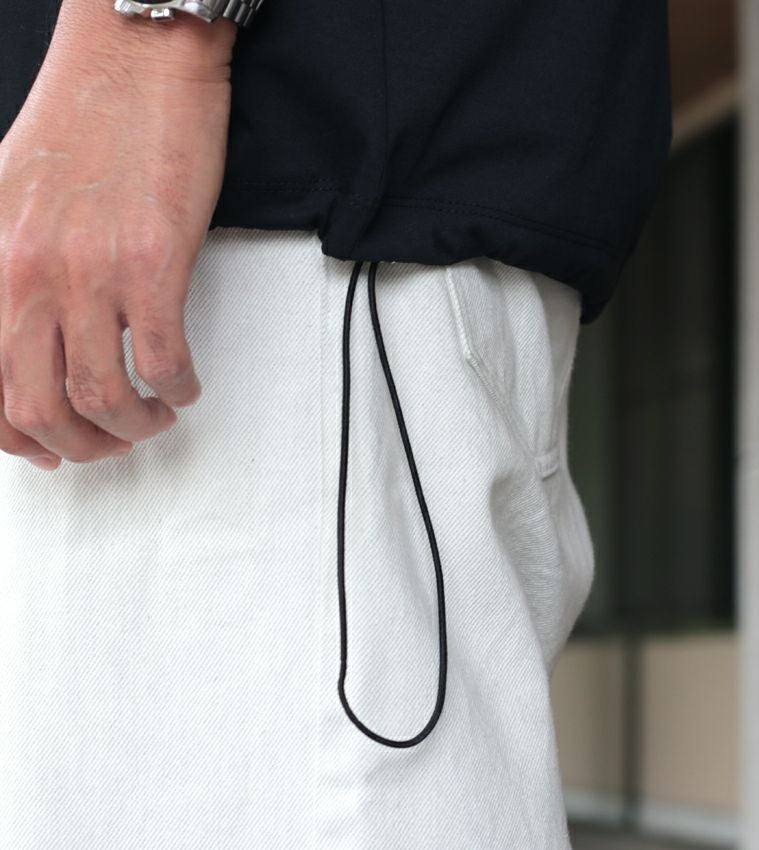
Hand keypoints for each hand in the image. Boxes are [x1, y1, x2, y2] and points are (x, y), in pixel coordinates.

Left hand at [0, 3, 236, 470]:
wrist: (133, 61)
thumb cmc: (84, 125)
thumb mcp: (11, 201)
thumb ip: (12, 274)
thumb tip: (36, 338)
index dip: (15, 439)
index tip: (48, 449)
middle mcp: (29, 272)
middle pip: (41, 406)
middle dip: (81, 445)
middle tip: (109, 443)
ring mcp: (90, 271)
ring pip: (102, 396)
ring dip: (133, 426)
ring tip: (153, 417)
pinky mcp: (152, 262)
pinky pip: (162, 360)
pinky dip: (177, 389)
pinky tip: (184, 386)